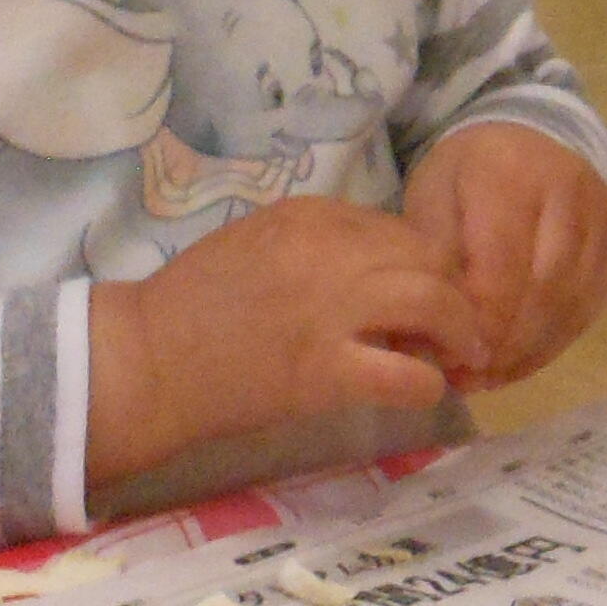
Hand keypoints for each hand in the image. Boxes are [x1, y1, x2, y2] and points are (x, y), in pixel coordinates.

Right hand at [89, 197, 488, 486]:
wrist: (144, 362)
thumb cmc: (197, 304)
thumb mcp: (262, 240)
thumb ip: (326, 243)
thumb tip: (393, 263)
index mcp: (310, 215)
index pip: (400, 228)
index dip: (426, 262)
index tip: (426, 291)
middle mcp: (326, 253)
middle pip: (429, 257)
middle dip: (457, 291)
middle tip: (460, 326)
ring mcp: (327, 311)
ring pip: (433, 302)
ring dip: (460, 330)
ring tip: (462, 355)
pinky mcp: (323, 372)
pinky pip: (406, 375)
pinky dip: (428, 384)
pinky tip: (423, 390)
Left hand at [402, 122, 606, 387]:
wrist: (527, 137)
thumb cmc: (467, 175)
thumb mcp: (432, 200)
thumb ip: (435, 264)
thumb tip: (428, 339)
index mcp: (512, 174)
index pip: (503, 264)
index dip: (481, 320)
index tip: (452, 357)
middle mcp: (568, 192)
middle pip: (544, 288)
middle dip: (505, 344)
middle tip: (470, 379)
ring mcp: (601, 219)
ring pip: (571, 303)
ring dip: (530, 351)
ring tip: (491, 378)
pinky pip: (589, 307)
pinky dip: (554, 342)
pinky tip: (520, 362)